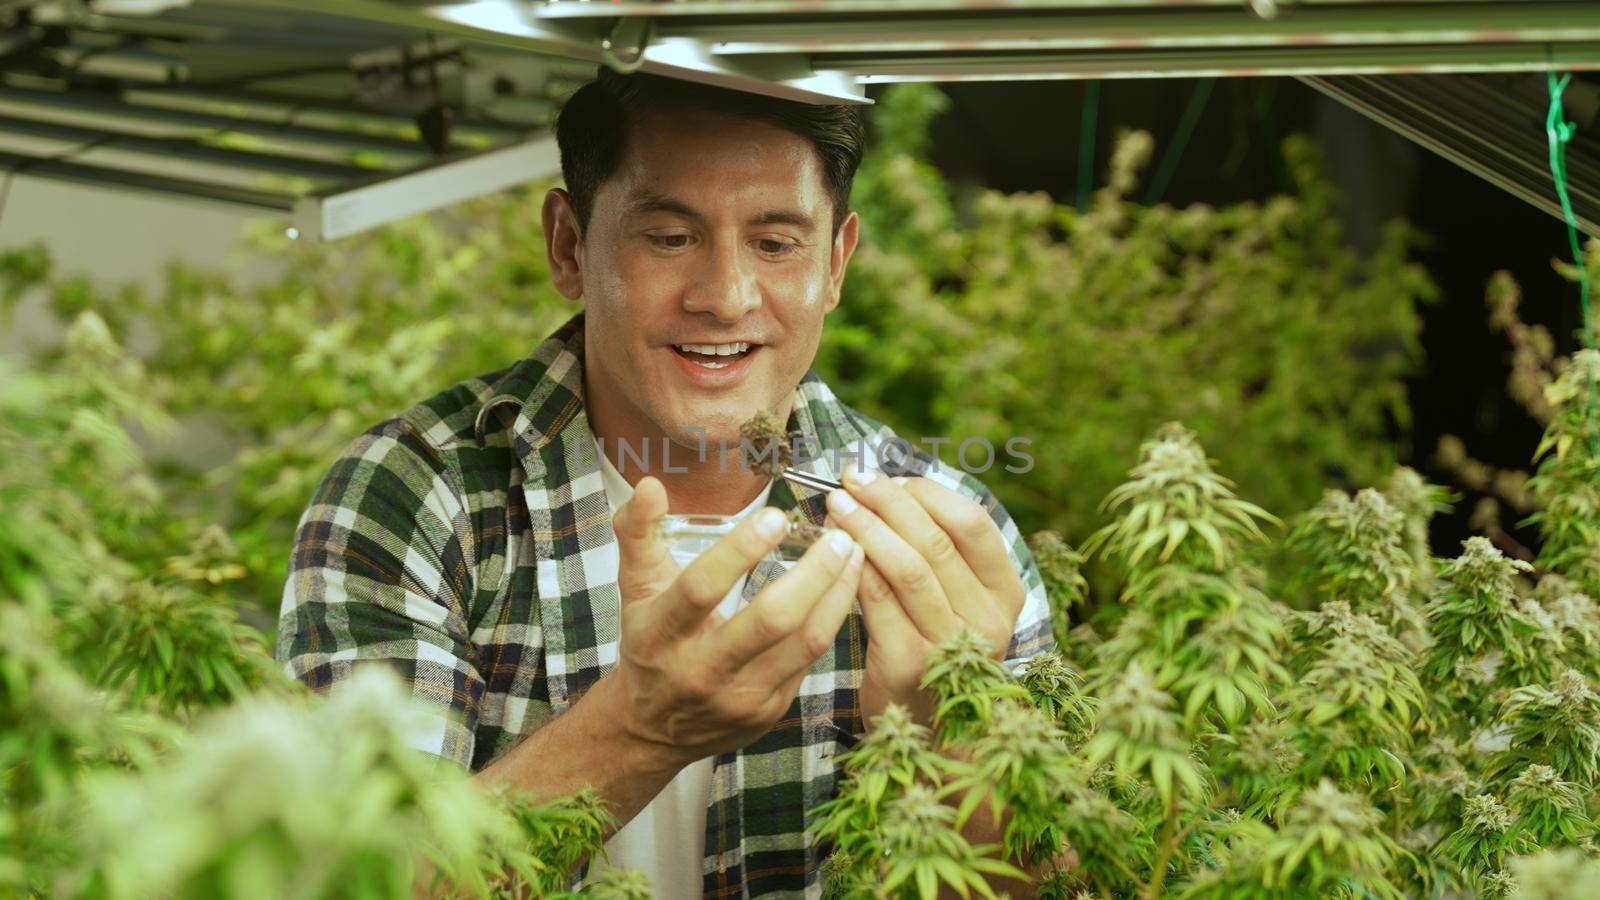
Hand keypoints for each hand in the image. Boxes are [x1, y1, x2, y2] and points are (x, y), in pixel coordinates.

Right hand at [608, 476, 864, 765]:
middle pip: (768, 621)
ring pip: (803, 642)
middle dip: (812, 574)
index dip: (739, 551)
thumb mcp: (635, 589)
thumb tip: (650, 484)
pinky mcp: (769, 711)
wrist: (651, 729)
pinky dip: (833, 619)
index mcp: (662, 633)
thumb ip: (638, 532)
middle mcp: (701, 670)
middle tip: (838, 536)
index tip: (775, 516)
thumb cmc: (649, 643)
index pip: (702, 588)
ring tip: (854, 553)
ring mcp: (740, 696)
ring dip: (836, 594)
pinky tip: (846, 587)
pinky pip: (811, 660)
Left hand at [823, 469, 1026, 732]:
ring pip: (907, 567)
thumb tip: (890, 486)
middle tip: (851, 479)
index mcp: (1007, 593)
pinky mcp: (910, 662)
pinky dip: (852, 566)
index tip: (890, 477)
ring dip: (866, 527)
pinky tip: (831, 548)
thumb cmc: (934, 650)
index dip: (928, 493)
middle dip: (888, 501)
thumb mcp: (957, 603)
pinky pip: (876, 599)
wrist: (929, 732)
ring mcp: (951, 644)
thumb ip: (938, 553)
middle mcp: (989, 619)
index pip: (974, 523)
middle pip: (936, 541)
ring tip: (836, 504)